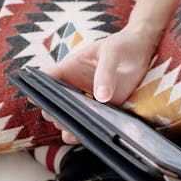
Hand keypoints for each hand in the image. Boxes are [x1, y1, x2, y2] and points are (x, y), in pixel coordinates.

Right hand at [39, 25, 158, 142]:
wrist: (143, 51)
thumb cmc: (123, 45)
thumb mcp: (112, 51)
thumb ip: (105, 72)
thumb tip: (101, 97)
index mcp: (69, 68)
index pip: (45, 80)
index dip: (38, 90)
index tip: (40, 100)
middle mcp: (73, 87)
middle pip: (52, 105)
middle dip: (55, 114)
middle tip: (64, 119)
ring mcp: (86, 101)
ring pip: (69, 119)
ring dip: (69, 127)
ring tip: (75, 132)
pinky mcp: (102, 111)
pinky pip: (89, 125)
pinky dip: (87, 132)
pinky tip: (91, 136)